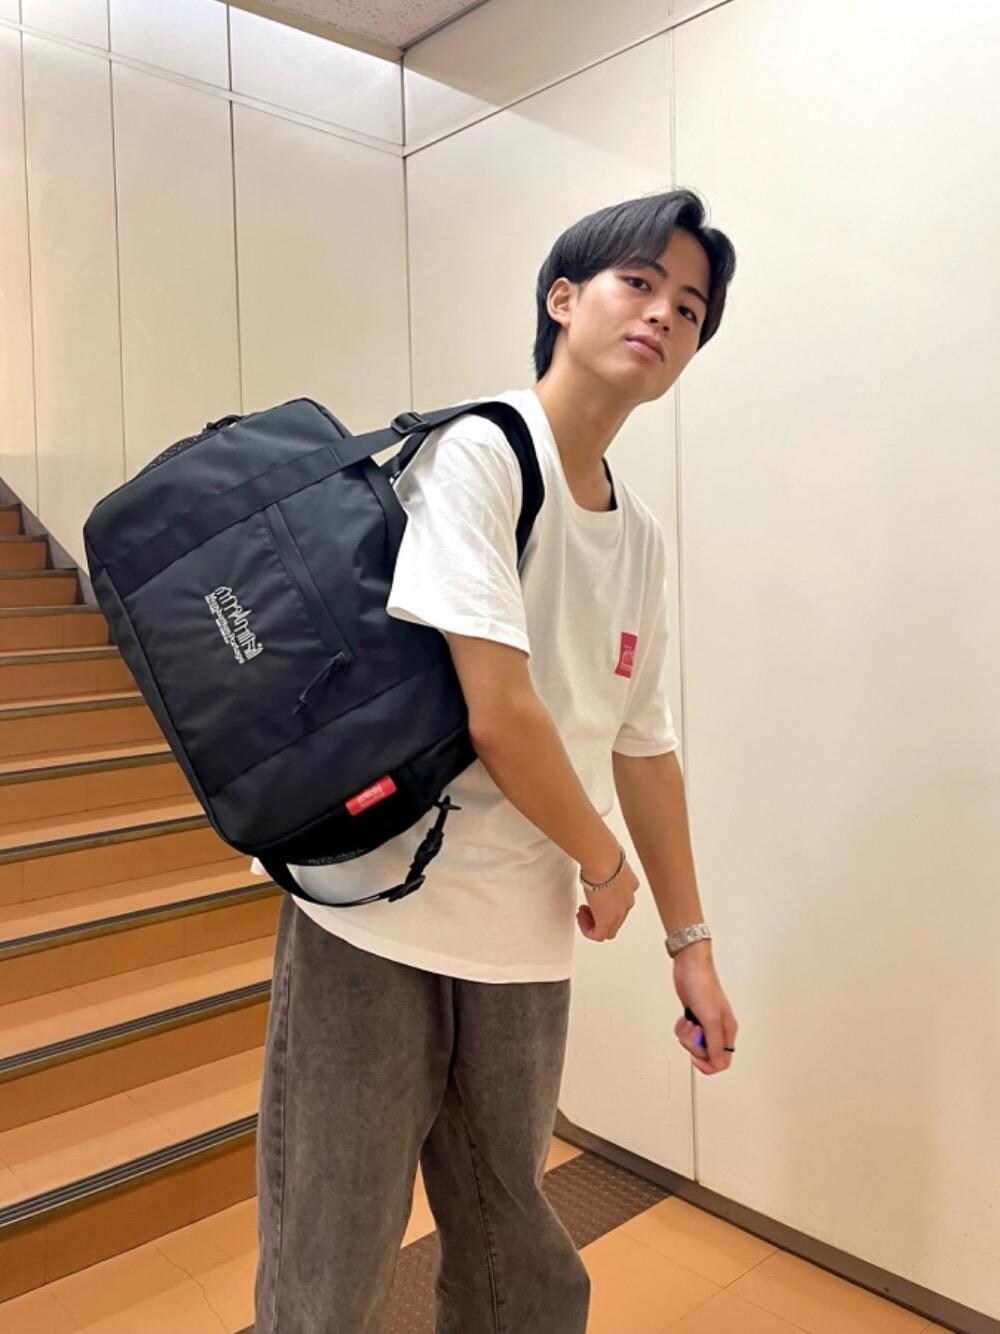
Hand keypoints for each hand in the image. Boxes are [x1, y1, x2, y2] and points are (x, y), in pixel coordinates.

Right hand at [576, 858, 638, 940]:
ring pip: (609, 929)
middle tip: (586, 909)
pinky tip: (581, 920)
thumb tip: (596, 859)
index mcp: (630, 885)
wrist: (603, 861)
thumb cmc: (603, 855)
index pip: (622, 903)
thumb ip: (605, 865)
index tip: (594, 897)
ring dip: (594, 923)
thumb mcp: (607, 860)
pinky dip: (588, 931)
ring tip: (583, 914)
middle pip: (617, 919)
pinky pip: (599, 935)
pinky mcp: (607, 920)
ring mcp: (619, 912)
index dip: (606, 904)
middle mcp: (628, 900)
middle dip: (600, 915)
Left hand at [672, 942, 737, 1074]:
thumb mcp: (711, 1019)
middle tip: (693, 1029)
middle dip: (693, 1044)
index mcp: (727, 1031)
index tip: (696, 1058)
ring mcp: (705, 1023)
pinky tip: (683, 1017)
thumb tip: (718, 1064)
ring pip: (694, 1044)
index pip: (722, 1061)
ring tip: (688, 1021)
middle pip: (705, 1053)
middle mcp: (718, 1029)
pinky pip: (686, 1034)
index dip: (708, 1065)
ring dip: (686, 1035)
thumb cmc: (703, 986)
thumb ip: (715, 1044)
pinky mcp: (693, 1017)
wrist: (690, 967)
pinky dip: (681, 1028)